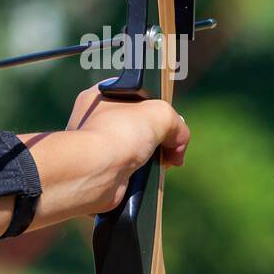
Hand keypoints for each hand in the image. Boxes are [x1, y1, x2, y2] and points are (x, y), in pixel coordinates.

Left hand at [66, 85, 190, 212]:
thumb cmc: (119, 133)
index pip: (134, 96)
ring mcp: (97, 148)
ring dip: (152, 159)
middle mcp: (94, 121)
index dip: (154, 106)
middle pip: (138, 125)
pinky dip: (142, 177)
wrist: (97, 172)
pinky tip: (146, 176)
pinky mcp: (102, 173)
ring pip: (136, 151)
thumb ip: (176, 123)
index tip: (165, 118)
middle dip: (157, 137)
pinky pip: (130, 173)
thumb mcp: (161, 113)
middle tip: (168, 143)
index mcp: (101, 96)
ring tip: (159, 161)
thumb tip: (178, 145)